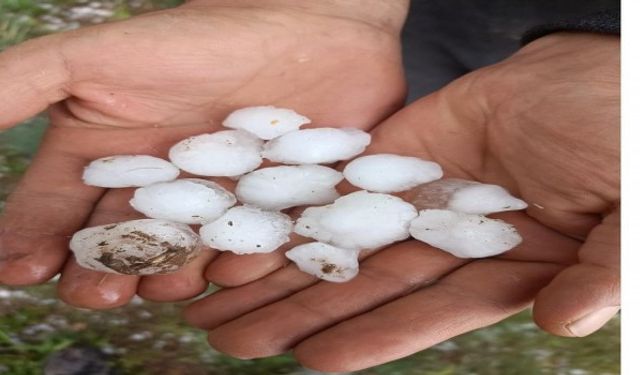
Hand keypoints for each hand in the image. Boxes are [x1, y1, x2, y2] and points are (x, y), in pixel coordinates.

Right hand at [0, 0, 408, 308]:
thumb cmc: (204, 39)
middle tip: (100, 291)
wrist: (314, 34)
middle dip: (100, 274)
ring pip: (178, 260)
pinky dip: (240, 265)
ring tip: (170, 279)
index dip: (32, 242)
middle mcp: (154, 190)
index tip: (22, 269)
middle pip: (115, 248)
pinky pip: (247, 254)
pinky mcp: (267, 215)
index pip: (53, 212)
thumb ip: (20, 86)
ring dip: (167, 277)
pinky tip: (236, 266)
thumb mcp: (99, 57)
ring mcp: (211, 206)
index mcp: (105, 158)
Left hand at [184, 33, 619, 370]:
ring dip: (279, 262)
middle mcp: (445, 240)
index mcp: (501, 268)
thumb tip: (565, 321)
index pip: (422, 313)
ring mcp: (415, 194)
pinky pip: (339, 178)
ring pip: (337, 235)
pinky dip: (296, 199)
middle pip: (360, 283)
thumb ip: (606, 269)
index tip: (310, 359)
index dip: (368, 335)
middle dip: (297, 310)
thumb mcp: (629, 211)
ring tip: (217, 291)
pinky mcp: (395, 151)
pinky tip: (249, 219)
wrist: (600, 62)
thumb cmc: (627, 137)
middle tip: (230, 336)